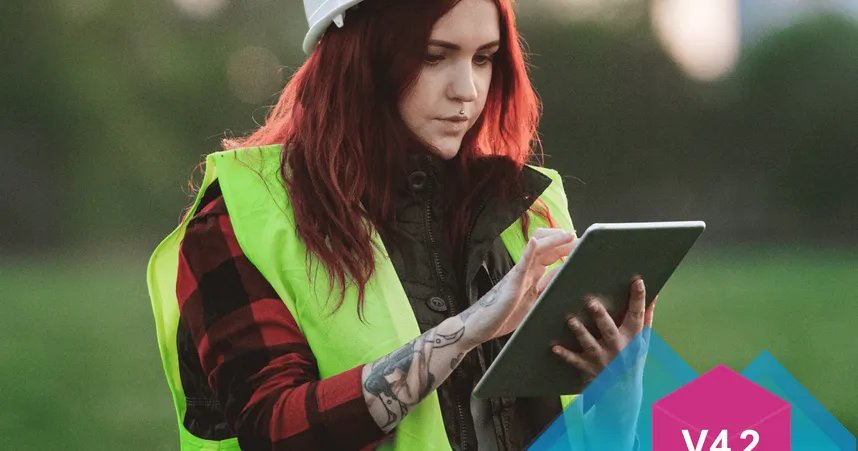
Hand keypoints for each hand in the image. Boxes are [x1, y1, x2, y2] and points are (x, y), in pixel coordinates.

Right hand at [458, 228, 575, 347]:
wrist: (481, 325)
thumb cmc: (505, 316)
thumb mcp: (535, 304)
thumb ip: (547, 294)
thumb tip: (568, 291)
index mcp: (533, 273)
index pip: (551, 252)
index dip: (566, 246)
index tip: (583, 244)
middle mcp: (526, 269)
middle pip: (546, 245)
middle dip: (564, 240)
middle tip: (582, 239)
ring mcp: (519, 273)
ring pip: (536, 248)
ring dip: (554, 240)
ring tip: (568, 236)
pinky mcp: (511, 282)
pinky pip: (520, 264)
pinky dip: (528, 252)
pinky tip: (534, 243)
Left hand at [552, 277, 656, 382]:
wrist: (623, 393)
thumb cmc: (632, 359)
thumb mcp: (643, 341)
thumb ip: (646, 318)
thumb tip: (655, 295)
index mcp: (633, 337)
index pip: (637, 315)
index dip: (638, 298)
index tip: (637, 281)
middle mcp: (618, 347)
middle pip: (609, 330)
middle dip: (600, 316)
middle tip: (590, 302)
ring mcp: (602, 359)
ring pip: (590, 344)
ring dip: (580, 332)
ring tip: (571, 320)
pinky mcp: (588, 368)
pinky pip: (575, 361)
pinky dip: (565, 355)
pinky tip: (554, 347)